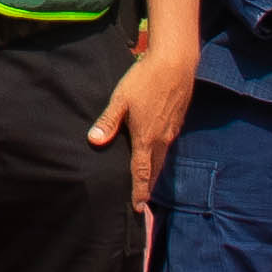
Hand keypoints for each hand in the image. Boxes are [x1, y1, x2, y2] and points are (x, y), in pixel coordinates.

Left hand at [91, 42, 199, 208]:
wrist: (176, 63)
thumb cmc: (145, 79)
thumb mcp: (121, 99)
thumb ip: (108, 122)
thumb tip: (94, 141)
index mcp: (146, 138)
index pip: (142, 172)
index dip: (139, 191)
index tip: (138, 208)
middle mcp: (162, 139)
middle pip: (155, 170)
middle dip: (148, 187)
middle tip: (143, 204)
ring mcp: (172, 130)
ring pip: (163, 158)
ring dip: (156, 173)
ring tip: (149, 185)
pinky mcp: (178, 120)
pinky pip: (169, 146)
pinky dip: (162, 157)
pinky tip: (157, 154)